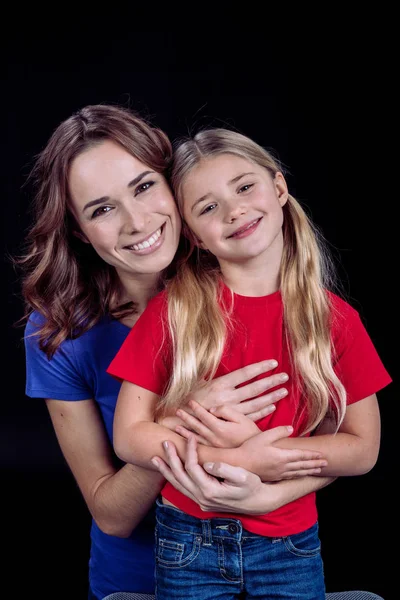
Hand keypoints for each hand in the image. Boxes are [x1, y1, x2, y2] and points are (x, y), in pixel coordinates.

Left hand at [152, 436, 270, 513]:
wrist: (259, 502)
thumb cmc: (253, 485)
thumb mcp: (243, 476)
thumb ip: (225, 469)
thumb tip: (208, 463)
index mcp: (211, 491)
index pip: (193, 468)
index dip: (190, 450)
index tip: (190, 437)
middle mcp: (202, 499)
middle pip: (180, 476)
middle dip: (171, 459)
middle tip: (164, 443)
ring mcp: (201, 502)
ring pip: (178, 485)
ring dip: (167, 470)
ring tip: (155, 458)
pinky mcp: (202, 501)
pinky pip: (183, 488)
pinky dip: (174, 478)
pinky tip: (168, 470)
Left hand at [175, 400, 259, 447]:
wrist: (255, 454)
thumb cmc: (250, 433)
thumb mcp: (241, 418)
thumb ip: (226, 411)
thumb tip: (212, 409)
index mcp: (220, 428)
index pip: (204, 416)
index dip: (196, 407)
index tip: (190, 401)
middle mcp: (214, 438)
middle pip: (196, 426)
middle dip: (186, 417)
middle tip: (177, 410)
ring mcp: (213, 447)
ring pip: (194, 437)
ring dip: (184, 430)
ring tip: (176, 425)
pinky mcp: (214, 453)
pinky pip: (198, 446)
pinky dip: (189, 442)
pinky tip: (183, 440)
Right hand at [187, 359, 288, 420]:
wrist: (179, 420)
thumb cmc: (188, 397)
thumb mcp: (198, 381)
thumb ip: (212, 372)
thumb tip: (217, 356)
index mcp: (220, 384)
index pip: (245, 373)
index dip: (260, 368)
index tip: (273, 363)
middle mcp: (227, 398)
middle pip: (254, 388)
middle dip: (271, 382)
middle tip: (285, 377)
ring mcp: (230, 412)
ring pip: (256, 403)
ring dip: (271, 397)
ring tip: (283, 391)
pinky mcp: (231, 424)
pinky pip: (250, 416)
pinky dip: (262, 411)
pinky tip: (272, 406)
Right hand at [235, 426, 327, 481]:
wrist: (239, 464)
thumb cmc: (250, 448)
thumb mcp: (264, 436)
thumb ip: (278, 431)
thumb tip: (291, 428)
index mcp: (282, 456)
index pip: (301, 455)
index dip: (312, 455)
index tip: (322, 455)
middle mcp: (283, 467)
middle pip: (303, 465)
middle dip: (315, 464)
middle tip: (327, 464)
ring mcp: (278, 473)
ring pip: (298, 473)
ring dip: (309, 471)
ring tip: (318, 470)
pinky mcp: (274, 477)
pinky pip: (291, 477)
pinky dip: (299, 475)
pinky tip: (301, 475)